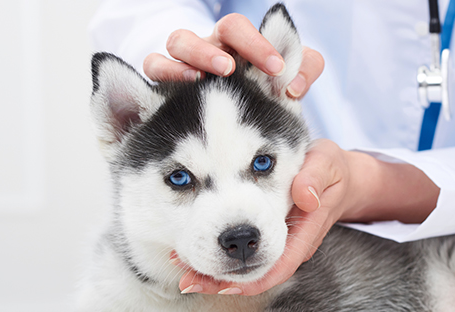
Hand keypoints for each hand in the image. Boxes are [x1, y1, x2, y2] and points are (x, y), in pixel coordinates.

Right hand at [142, 13, 323, 97]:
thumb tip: (295, 85)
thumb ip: (301, 76)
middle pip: (218, 29)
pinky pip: (153, 66)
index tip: (276, 67)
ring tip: (202, 76)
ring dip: (194, 56)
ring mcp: (184, 63)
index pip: (245, 31)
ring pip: (179, 42)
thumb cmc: (258, 103)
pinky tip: (179, 89)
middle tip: (233, 68)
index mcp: (239, 47)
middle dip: (223, 47)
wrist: (224, 139)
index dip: (259, 43)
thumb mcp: (285, 90)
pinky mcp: (161, 84)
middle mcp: (212, 50)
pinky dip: (165, 72)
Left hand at [177, 139, 439, 295]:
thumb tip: (305, 196)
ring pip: (246, 267)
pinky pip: (243, 253)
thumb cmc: (331, 168)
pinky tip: (194, 251)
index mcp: (305, 232)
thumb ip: (316, 177)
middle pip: (256, 274)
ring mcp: (278, 243)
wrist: (339, 176)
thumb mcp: (327, 163)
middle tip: (187, 280)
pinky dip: (218, 254)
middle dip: (222, 281)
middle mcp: (290, 245)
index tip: (224, 285)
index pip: (279, 265)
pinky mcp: (267, 236)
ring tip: (181, 268)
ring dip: (214, 271)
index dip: (252, 279)